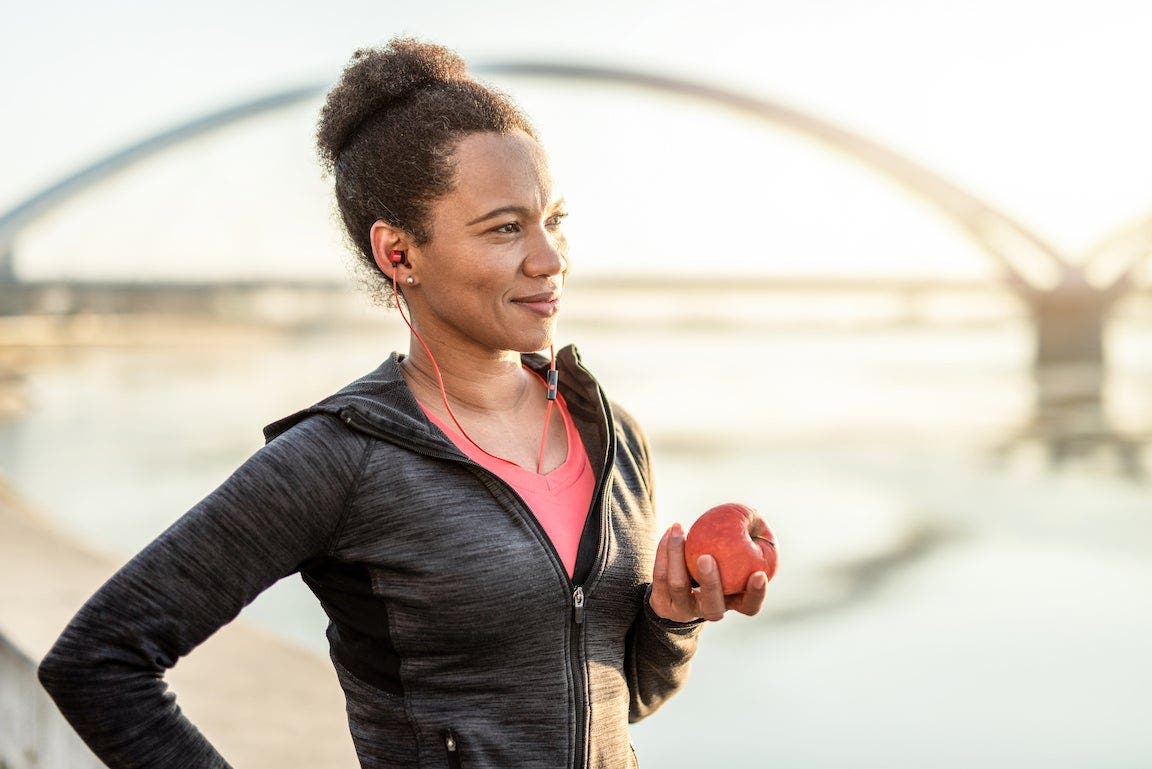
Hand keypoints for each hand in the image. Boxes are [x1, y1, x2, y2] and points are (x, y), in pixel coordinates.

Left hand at [649, 523, 767, 621]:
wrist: (679, 587)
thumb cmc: (719, 560)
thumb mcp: (734, 554)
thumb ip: (747, 539)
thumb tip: (753, 518)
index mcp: (733, 603)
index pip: (750, 606)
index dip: (757, 594)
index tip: (759, 574)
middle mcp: (709, 612)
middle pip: (712, 605)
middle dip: (710, 582)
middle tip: (706, 557)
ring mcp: (683, 611)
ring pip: (678, 586)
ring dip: (676, 554)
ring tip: (678, 529)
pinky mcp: (661, 605)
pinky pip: (660, 576)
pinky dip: (664, 552)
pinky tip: (669, 532)